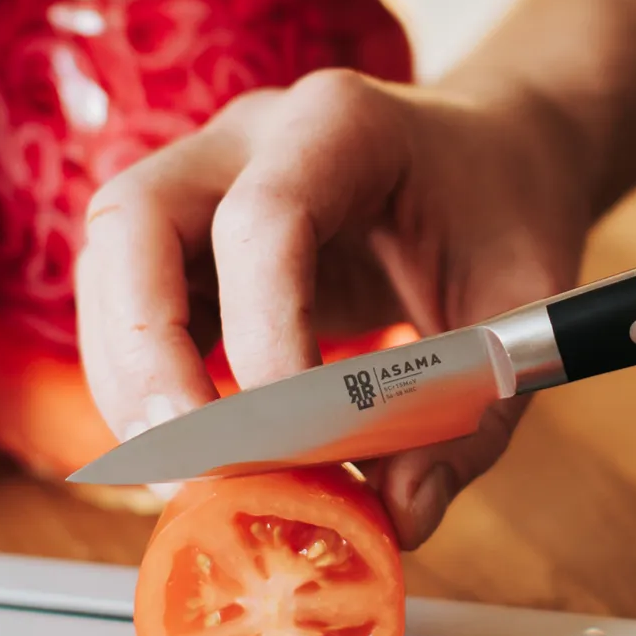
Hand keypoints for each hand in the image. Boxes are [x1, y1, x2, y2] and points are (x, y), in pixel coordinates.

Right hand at [77, 71, 592, 546]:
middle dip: (145, 357)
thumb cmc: (507, 210)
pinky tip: (193, 452)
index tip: (301, 444)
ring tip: (185, 480)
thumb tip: (401, 513)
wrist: (493, 155)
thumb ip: (474, 409)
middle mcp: (249, 134)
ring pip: (109, 264)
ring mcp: (202, 177)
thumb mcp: (525, 298)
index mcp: (341, 122)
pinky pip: (128, 306)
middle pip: (134, 219)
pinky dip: (143, 386)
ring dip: (129, 382)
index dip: (265, 337)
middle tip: (187, 470)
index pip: (262, 219)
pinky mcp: (184, 237)